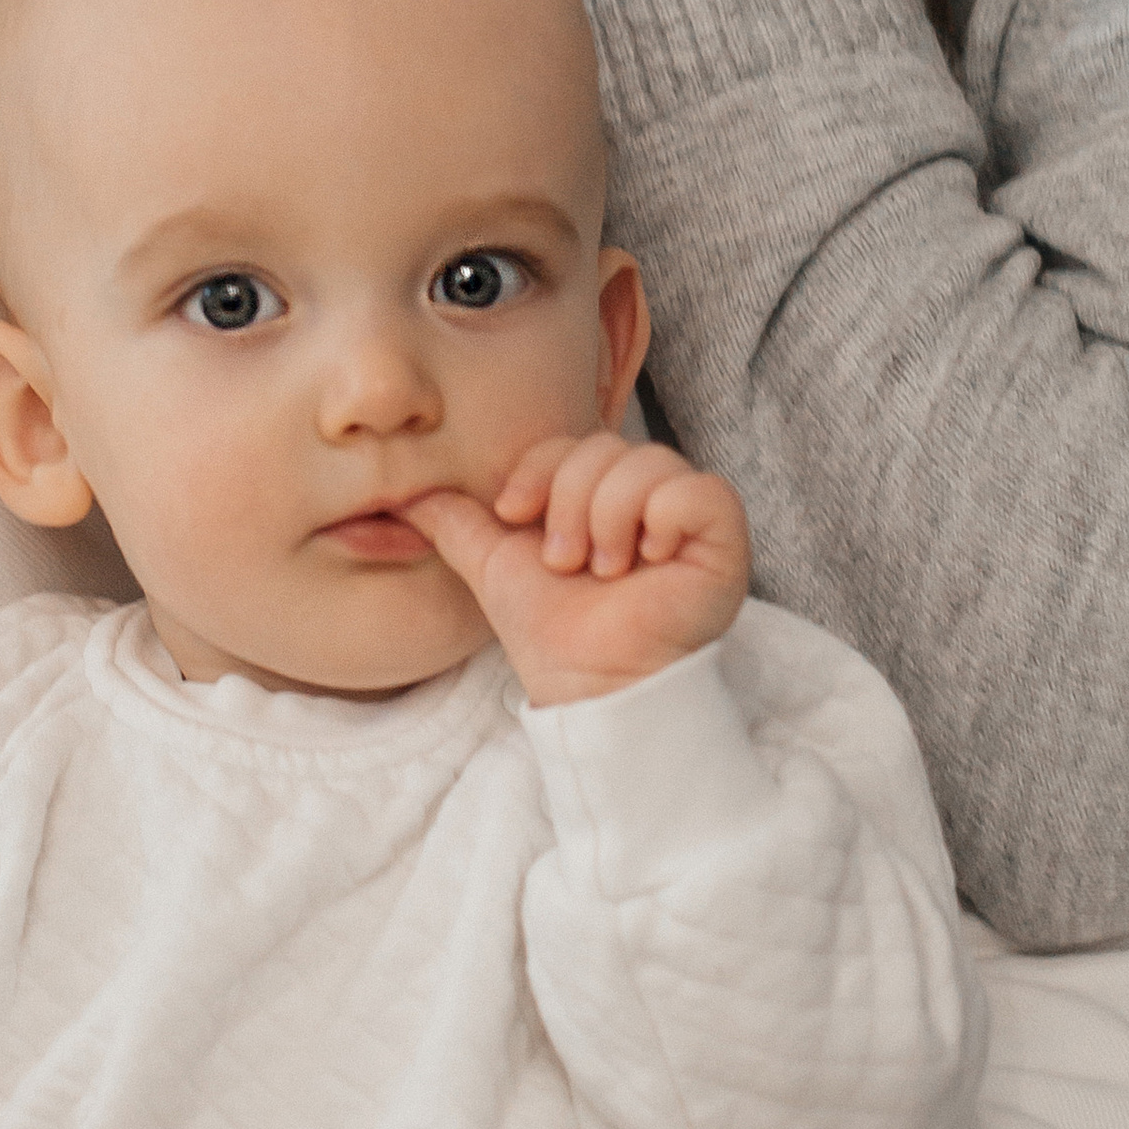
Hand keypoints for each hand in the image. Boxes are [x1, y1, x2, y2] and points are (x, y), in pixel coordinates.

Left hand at [410, 437, 748, 703]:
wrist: (588, 688)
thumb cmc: (552, 633)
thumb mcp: (494, 567)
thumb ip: (457, 524)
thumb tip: (405, 495)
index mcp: (602, 495)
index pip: (571, 441)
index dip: (537, 469)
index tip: (515, 515)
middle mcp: (650, 498)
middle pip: (606, 447)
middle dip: (570, 504)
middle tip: (567, 562)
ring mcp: (689, 516)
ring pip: (648, 463)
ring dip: (609, 519)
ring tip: (605, 571)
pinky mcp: (724, 537)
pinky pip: (697, 490)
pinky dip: (661, 519)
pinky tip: (648, 562)